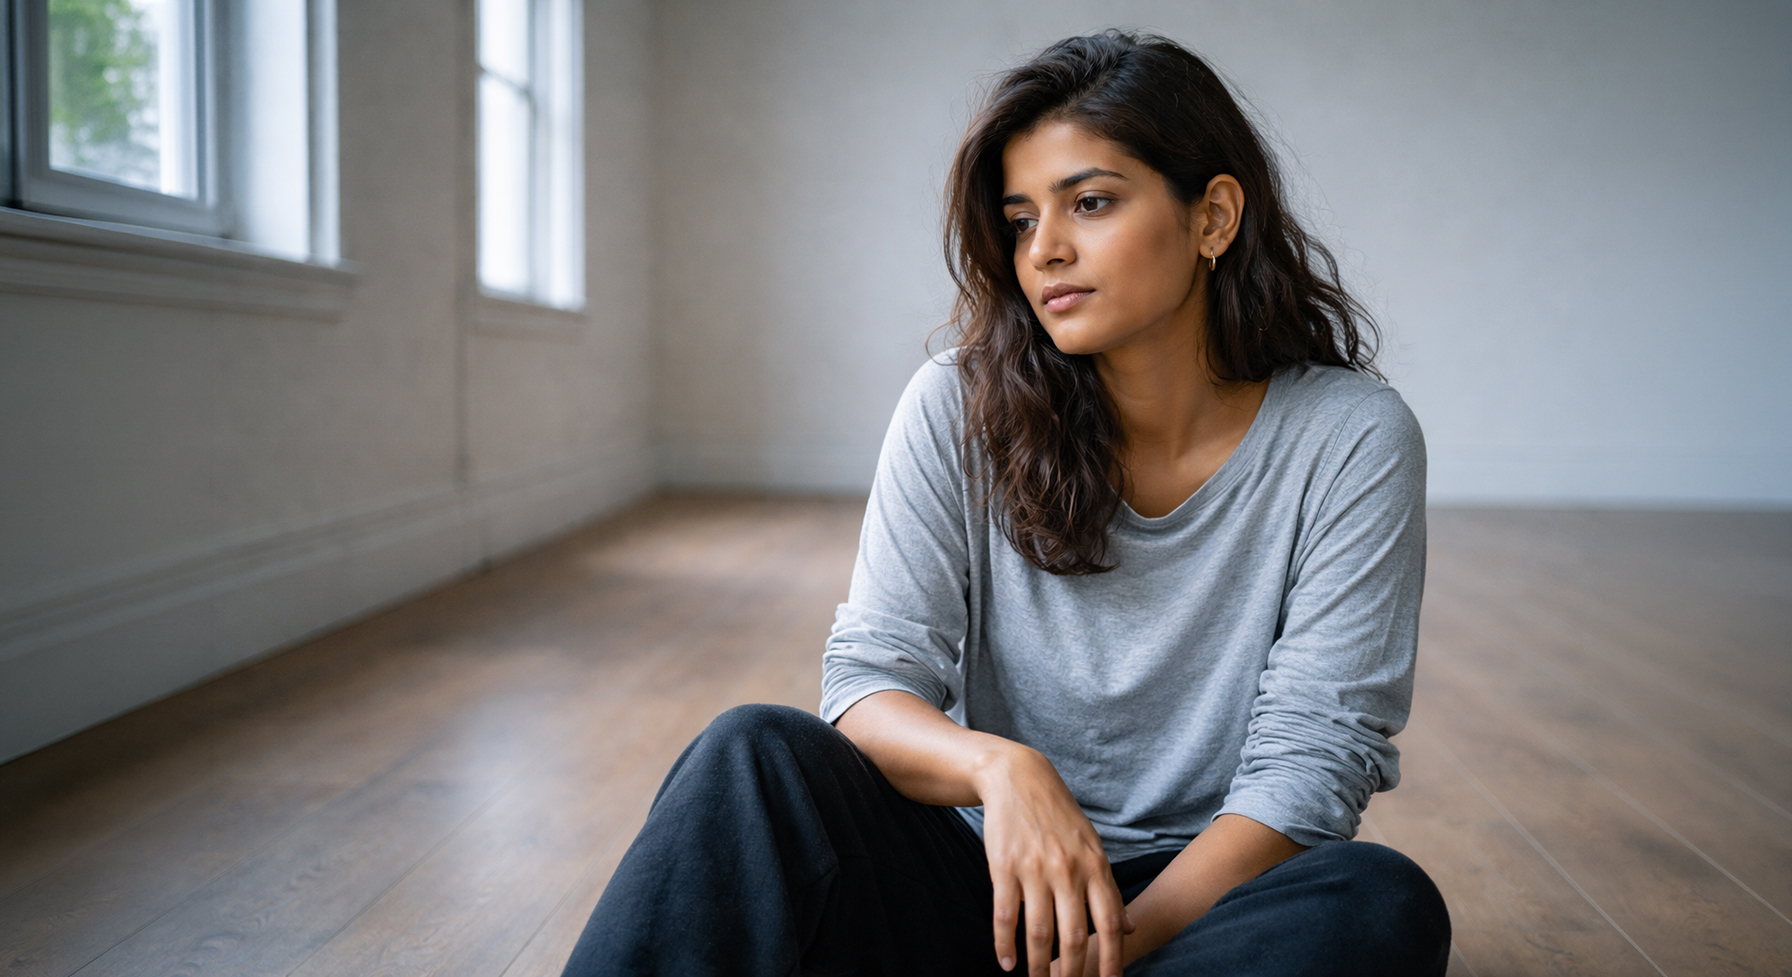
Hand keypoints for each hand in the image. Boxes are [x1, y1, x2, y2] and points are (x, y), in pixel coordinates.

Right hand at [974, 744, 1130, 976]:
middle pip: (1075, 934)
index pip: (1109, 922)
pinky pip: (1005, 914)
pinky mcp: (1004, 866)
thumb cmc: (1059, 815)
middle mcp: (1068, 869)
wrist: (1019, 777)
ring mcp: (1035, 868)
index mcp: (1095, 865)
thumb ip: (1109, 887)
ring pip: (1039, 931)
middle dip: (1073, 972)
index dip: (1112, 959)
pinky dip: (1004, 943)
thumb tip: (1128, 927)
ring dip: (1038, 965)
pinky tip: (1006, 963)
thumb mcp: (1092, 846)